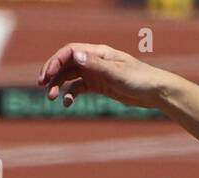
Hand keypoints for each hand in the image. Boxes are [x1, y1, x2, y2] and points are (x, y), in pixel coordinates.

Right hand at [37, 43, 166, 109]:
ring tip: (51, 97)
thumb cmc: (139, 79)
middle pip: (66, 64)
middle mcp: (94, 61)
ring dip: (59, 85)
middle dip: (52, 73)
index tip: (48, 74)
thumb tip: (75, 56)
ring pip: (71, 77)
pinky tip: (67, 104)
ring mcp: (96, 74)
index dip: (56, 61)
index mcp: (98, 53)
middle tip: (42, 85)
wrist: (156, 92)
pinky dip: (71, 95)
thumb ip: (96, 65)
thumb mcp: (117, 72)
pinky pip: (80, 89)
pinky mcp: (100, 86)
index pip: (70, 52)